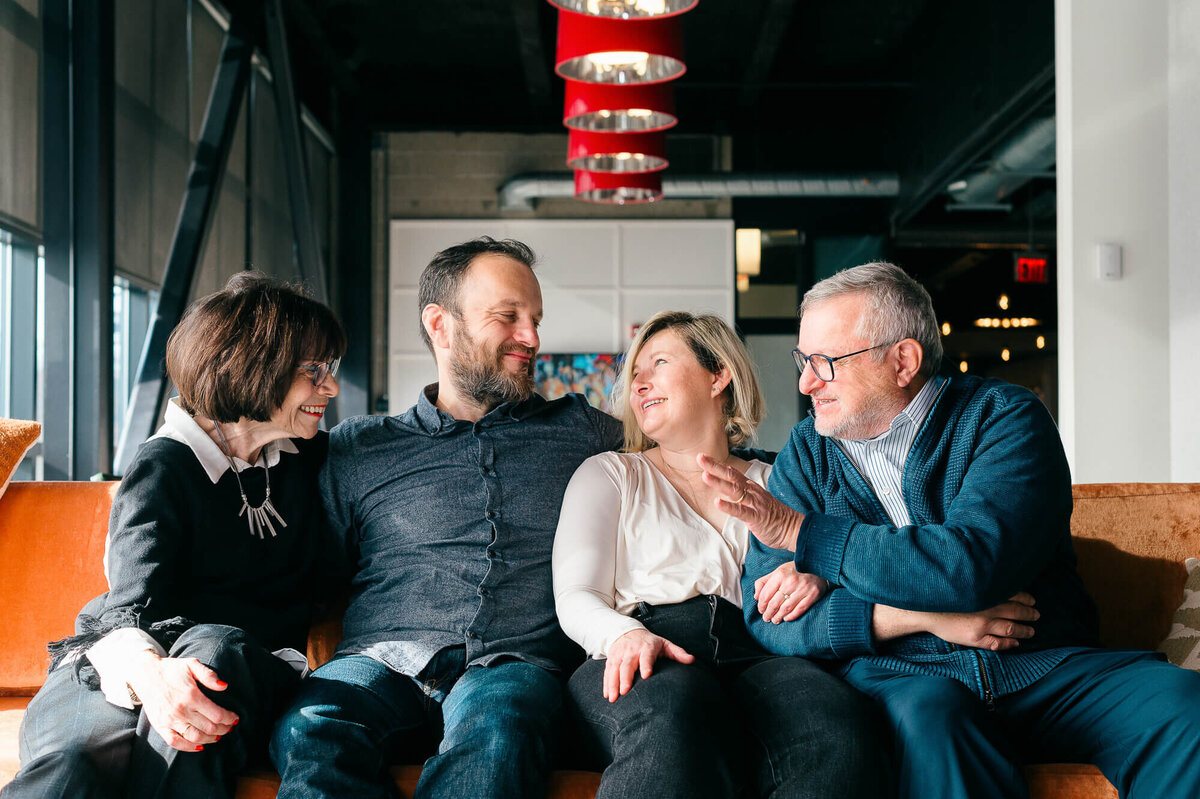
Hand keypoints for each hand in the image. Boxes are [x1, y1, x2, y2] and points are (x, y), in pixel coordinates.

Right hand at [126, 651, 238, 751]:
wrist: (145, 674)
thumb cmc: (171, 669)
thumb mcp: (192, 665)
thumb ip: (209, 675)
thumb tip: (224, 687)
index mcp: (191, 696)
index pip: (217, 714)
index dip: (229, 719)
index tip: (235, 718)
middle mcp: (181, 710)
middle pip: (209, 728)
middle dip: (223, 729)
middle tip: (229, 728)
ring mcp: (169, 720)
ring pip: (195, 737)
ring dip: (210, 739)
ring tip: (218, 736)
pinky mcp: (160, 726)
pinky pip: (175, 742)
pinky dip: (189, 747)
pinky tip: (200, 746)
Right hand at [603, 629, 694, 702]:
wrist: (627, 631)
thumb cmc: (650, 642)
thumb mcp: (664, 644)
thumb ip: (678, 653)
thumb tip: (692, 660)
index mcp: (647, 647)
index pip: (646, 656)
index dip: (646, 665)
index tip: (646, 676)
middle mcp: (631, 651)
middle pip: (627, 665)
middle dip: (625, 678)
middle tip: (625, 692)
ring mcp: (620, 655)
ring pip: (615, 669)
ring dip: (613, 684)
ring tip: (613, 698)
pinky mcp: (611, 659)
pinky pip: (607, 672)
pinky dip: (606, 683)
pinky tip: (607, 695)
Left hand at [697, 454, 803, 551]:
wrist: (793, 528)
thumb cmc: (773, 516)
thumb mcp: (755, 500)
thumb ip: (742, 493)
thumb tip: (727, 489)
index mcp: (751, 487)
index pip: (732, 472)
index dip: (717, 464)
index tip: (702, 456)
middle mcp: (752, 492)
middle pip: (731, 476)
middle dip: (714, 467)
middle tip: (700, 457)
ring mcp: (754, 504)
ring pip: (735, 491)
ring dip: (719, 483)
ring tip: (705, 476)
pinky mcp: (756, 517)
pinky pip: (741, 511)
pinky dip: (729, 507)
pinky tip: (718, 503)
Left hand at [754, 562, 828, 622]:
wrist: (817, 565)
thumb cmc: (794, 569)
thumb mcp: (778, 571)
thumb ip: (764, 582)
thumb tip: (756, 597)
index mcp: (780, 575)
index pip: (766, 595)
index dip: (761, 605)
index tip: (761, 610)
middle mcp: (791, 582)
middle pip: (775, 603)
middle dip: (768, 613)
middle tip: (766, 618)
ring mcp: (803, 589)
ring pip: (786, 608)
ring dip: (778, 617)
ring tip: (774, 620)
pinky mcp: (813, 595)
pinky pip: (799, 609)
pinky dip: (791, 616)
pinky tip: (786, 618)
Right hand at [874, 593, 1039, 650]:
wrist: (923, 609)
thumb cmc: (941, 593)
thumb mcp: (962, 580)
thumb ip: (979, 580)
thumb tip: (995, 575)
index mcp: (985, 593)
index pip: (1013, 595)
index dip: (1025, 598)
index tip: (1032, 600)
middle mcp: (987, 608)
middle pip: (1016, 612)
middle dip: (1029, 614)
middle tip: (1037, 615)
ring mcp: (982, 625)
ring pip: (1010, 628)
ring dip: (1024, 630)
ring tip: (1031, 631)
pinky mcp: (975, 638)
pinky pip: (997, 643)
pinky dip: (1009, 643)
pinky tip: (1015, 642)